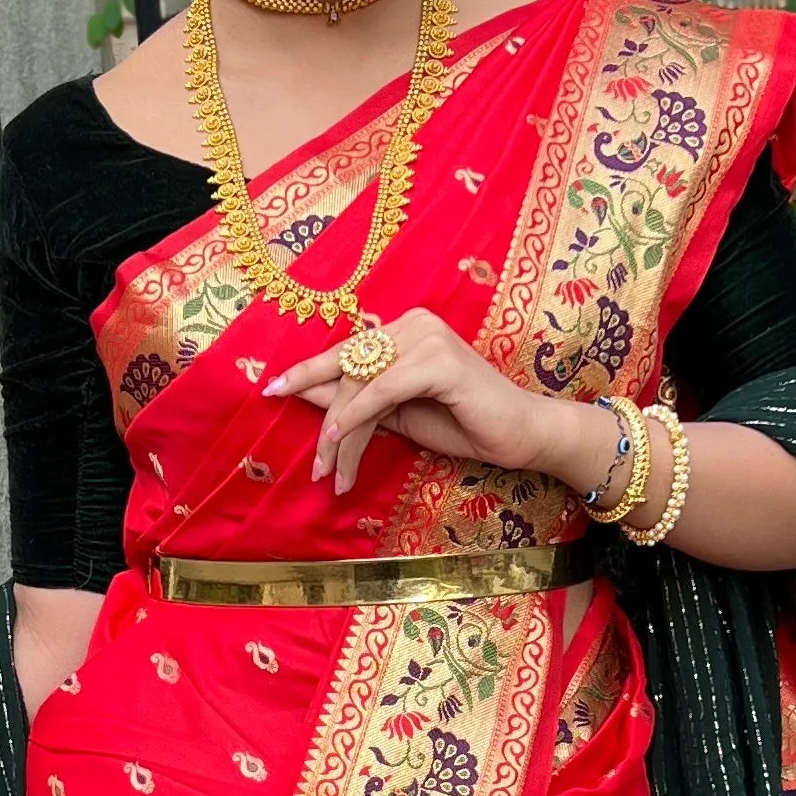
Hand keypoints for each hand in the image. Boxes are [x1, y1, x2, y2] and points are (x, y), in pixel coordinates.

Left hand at [268, 309, 598, 497]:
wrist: (524, 436)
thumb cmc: (467, 426)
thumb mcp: (400, 416)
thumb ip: (359, 403)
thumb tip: (306, 396)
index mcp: (404, 330)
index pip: (347, 353)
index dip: (308, 373)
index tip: (271, 391)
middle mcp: (413, 323)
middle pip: (349, 369)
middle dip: (327, 420)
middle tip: (314, 465)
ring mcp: (427, 337)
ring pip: (361, 384)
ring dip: (341, 433)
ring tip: (330, 471)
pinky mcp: (439, 360)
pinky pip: (382, 389)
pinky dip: (358, 417)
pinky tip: (341, 442)